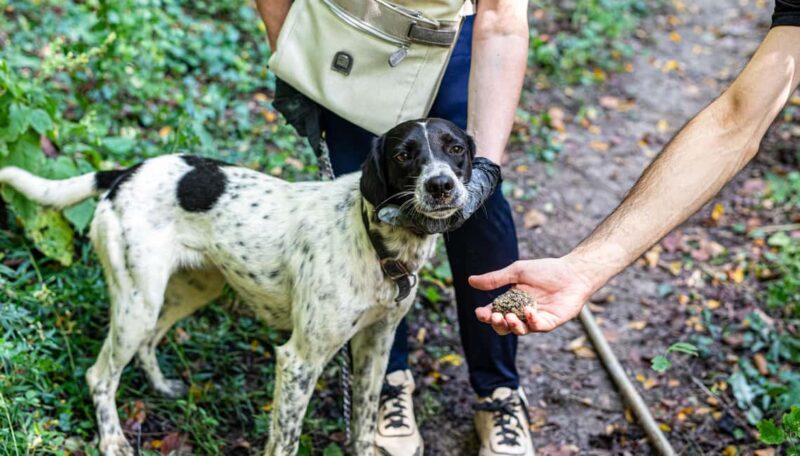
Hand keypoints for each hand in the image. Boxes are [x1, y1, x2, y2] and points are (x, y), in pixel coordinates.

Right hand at [469, 257, 594, 334]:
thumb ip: (495, 279)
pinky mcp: (550, 322)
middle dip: (497, 324)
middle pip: (504, 327)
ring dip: (512, 326)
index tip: (480, 312)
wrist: (572, 272)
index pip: (494, 312)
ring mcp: (536, 319)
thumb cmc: (546, 270)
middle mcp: (522, 312)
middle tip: (496, 316)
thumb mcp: (516, 272)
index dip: (486, 315)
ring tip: (509, 316)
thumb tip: (470, 281)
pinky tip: (529, 311)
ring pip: (519, 330)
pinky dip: (531, 321)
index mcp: (511, 301)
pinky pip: (538, 327)